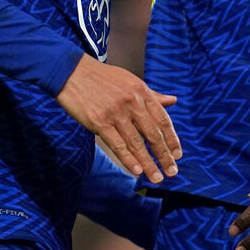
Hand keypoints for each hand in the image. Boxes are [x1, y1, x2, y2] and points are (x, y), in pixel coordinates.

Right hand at [56, 55, 180, 182]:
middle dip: (164, 155)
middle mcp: (131, 102)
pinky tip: (137, 170)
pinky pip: (117, 144)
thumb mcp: (130, 81)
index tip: (178, 154)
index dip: (172, 139)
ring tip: (157, 177)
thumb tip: (173, 101)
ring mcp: (115, 113)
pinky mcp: (99, 122)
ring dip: (149, 163)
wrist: (72, 72)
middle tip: (172, 172)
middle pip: (153, 134)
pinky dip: (128, 159)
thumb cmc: (102, 77)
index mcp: (141, 91)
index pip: (162, 119)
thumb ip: (152, 94)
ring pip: (136, 143)